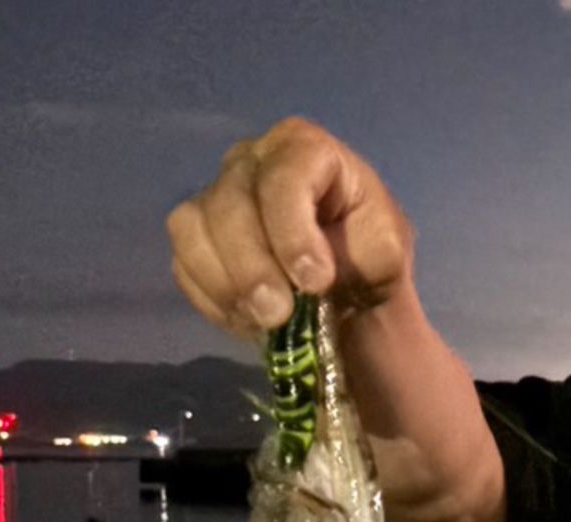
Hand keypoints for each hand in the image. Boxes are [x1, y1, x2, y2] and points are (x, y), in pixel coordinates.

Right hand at [167, 116, 414, 336]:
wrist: (344, 295)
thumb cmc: (365, 260)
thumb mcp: (385, 250)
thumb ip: (361, 250)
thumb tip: (312, 272)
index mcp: (302, 149)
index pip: (284, 176)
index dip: (293, 233)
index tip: (315, 283)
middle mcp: (249, 163)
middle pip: (229, 204)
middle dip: (253, 267)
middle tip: (280, 316)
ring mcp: (214, 199)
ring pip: (192, 230)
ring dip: (227, 285)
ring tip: (265, 322)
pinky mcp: (194, 242)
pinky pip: (185, 266)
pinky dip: (213, 299)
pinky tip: (247, 319)